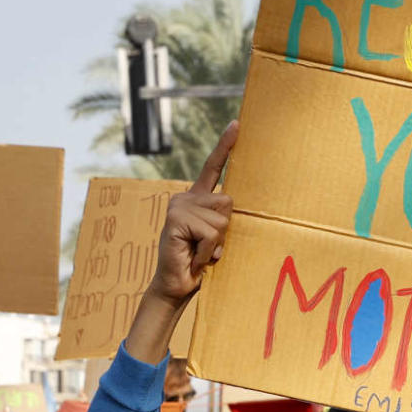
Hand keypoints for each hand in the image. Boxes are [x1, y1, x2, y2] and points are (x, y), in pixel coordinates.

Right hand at [146, 122, 236, 305]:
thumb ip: (221, 218)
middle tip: (207, 247)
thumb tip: (232, 204)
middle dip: (225, 230)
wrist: (174, 287)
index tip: (237, 124)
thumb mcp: (215, 237)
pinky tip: (193, 258)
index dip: (225, 146)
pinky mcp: (176, 219)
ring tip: (199, 253)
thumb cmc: (198, 264)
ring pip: (222, 219)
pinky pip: (211, 233)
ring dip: (216, 244)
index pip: (213, 168)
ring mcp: (178, 206)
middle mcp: (184, 197)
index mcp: (195, 198)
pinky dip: (207, 251)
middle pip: (228, 201)